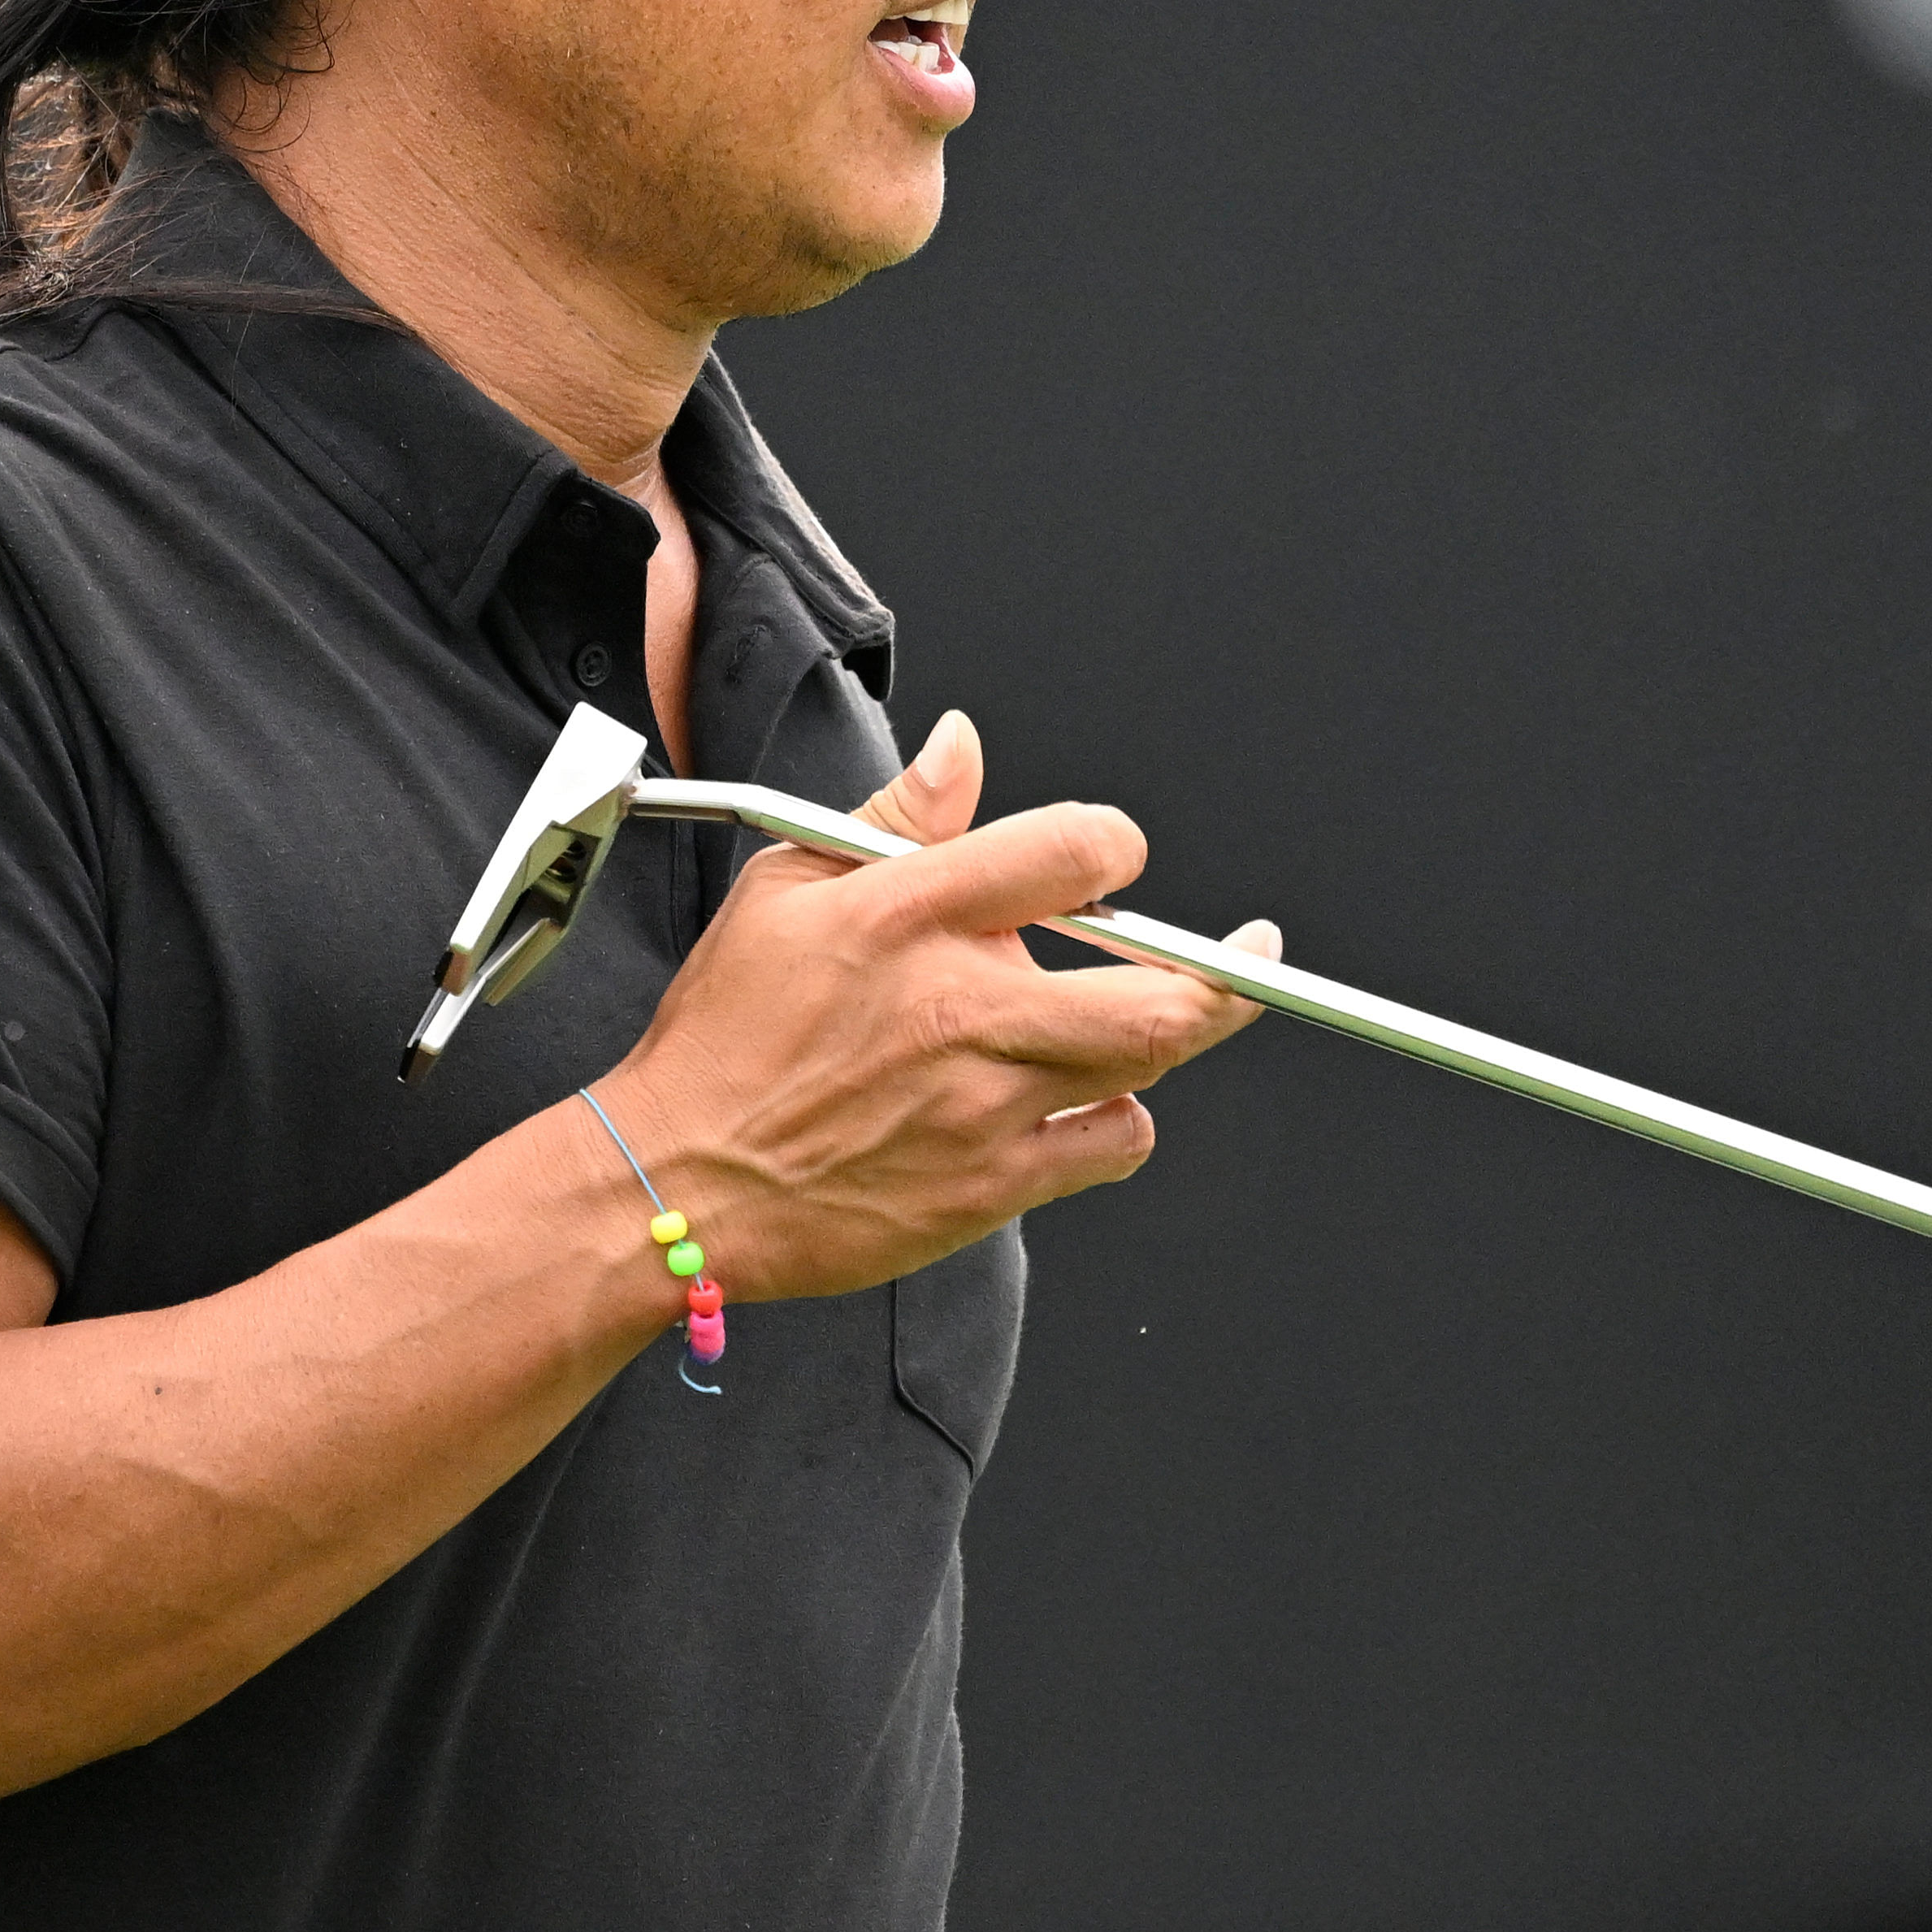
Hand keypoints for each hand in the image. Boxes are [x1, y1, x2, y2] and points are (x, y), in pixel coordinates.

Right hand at [603, 708, 1266, 1302]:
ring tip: (1174, 1013)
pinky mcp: (992, 1184)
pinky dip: (1121, 1118)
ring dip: (1177, 1032)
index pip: (1073, 850)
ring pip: (1148, 1061)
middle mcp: (965, 1006)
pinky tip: (1089, 1098)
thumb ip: (894, 816)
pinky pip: (1112, 1144)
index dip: (1116, 843)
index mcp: (912, 918)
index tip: (1119, 856)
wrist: (677, 1180)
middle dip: (1228, 968)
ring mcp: (987, 1102)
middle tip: (1253, 953)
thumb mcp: (785, 889)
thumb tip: (964, 747)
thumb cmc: (725, 1039)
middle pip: (1157, 985)